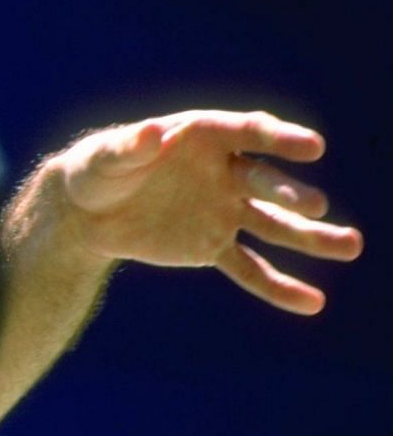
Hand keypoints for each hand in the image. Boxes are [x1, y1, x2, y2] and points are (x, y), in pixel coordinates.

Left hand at [53, 110, 362, 313]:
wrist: (84, 212)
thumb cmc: (97, 169)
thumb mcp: (106, 157)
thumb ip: (130, 146)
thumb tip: (153, 132)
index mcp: (206, 137)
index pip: (250, 132)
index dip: (281, 138)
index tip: (313, 147)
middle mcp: (226, 172)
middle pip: (264, 181)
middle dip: (290, 193)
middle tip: (313, 206)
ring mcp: (224, 210)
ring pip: (273, 226)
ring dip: (312, 237)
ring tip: (351, 246)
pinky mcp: (212, 246)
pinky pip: (250, 269)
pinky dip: (278, 287)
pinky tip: (312, 303)